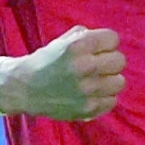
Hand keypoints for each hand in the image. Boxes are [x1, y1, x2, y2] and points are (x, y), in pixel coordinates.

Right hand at [0, 25, 126, 120]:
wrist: (24, 88)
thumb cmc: (47, 60)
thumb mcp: (64, 40)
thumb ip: (88, 36)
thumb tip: (110, 42)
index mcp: (78, 46)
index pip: (113, 39)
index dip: (106, 43)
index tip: (98, 49)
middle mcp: (84, 67)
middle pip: (120, 61)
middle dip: (110, 61)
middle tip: (98, 65)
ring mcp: (86, 90)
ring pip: (119, 82)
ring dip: (109, 80)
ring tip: (96, 80)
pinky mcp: (86, 109)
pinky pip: (112, 101)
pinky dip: (104, 98)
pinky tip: (92, 94)